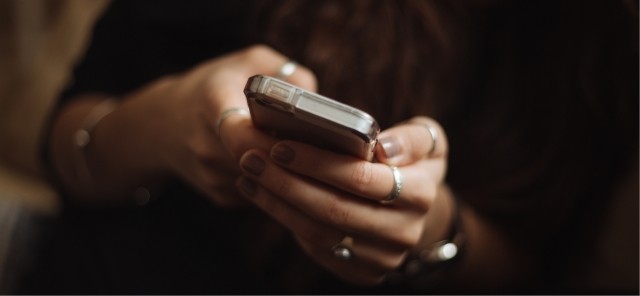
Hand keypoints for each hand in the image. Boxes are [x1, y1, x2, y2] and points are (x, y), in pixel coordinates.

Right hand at [54, 45, 315, 205]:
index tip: (301, 135)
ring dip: (288, 172)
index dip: (274, 139)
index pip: (241, 133)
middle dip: (293, 157)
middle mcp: (206, 146)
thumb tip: (318, 103)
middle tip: (323, 148)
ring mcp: (212, 176)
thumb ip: (286, 73)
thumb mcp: (248, 62)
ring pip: (266, 181)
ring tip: (310, 155)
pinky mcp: (220, 196)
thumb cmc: (214, 87)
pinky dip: (276, 181)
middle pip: (262, 162)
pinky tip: (283, 165)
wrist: (160, 125)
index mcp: (211, 105)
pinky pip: (260, 193)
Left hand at [236, 116, 449, 284]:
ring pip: (319, 232)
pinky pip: (316, 248)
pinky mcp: (361, 272)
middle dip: (287, 182)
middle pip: (334, 209)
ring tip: (250, 174)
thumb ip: (412, 138)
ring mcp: (382, 257)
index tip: (281, 145)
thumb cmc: (411, 164)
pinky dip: (284, 218)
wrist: (414, 211)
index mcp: (421, 193)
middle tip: (252, 158)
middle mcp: (404, 231)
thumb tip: (383, 147)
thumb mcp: (427, 141)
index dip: (318, 163)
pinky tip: (261, 194)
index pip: (362, 179)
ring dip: (277, 202)